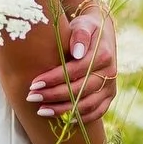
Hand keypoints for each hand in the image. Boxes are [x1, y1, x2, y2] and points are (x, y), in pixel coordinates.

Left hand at [27, 2, 117, 123]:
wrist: (102, 33)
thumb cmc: (86, 28)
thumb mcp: (83, 24)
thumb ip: (79, 34)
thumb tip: (77, 52)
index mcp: (103, 54)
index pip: (75, 71)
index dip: (53, 79)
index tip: (34, 83)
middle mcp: (109, 72)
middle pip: (79, 90)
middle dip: (53, 96)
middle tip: (31, 97)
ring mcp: (111, 86)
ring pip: (86, 105)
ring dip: (63, 110)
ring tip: (41, 110)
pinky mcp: (110, 96)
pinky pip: (97, 112)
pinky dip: (80, 118)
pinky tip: (62, 119)